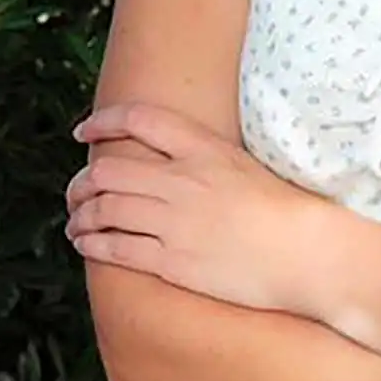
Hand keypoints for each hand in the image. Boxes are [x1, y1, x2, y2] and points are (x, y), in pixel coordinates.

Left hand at [65, 104, 317, 312]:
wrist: (304, 251)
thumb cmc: (285, 207)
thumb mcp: (244, 163)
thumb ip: (204, 157)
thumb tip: (171, 160)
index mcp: (204, 148)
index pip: (140, 120)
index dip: (104, 122)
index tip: (84, 132)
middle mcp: (183, 180)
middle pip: (109, 170)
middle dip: (82, 182)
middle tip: (76, 191)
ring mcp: (175, 222)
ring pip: (105, 210)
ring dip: (81, 215)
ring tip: (76, 221)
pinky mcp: (173, 261)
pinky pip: (116, 249)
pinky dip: (92, 244)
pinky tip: (87, 244)